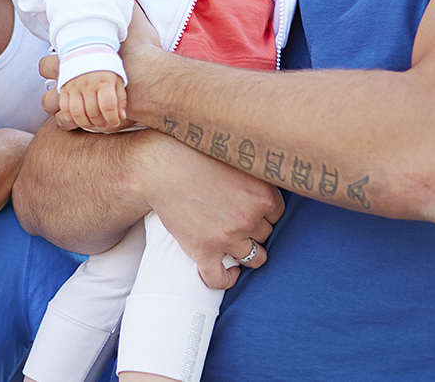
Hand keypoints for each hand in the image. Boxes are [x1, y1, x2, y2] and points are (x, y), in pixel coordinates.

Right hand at [57, 71, 127, 131]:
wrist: (86, 48)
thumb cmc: (105, 66)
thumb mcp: (118, 79)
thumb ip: (120, 99)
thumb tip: (121, 116)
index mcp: (103, 80)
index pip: (107, 106)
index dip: (112, 119)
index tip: (115, 122)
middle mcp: (87, 83)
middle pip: (92, 112)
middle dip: (101, 123)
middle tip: (105, 123)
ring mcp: (73, 86)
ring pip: (76, 113)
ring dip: (86, 123)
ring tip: (93, 123)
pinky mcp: (63, 89)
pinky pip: (64, 108)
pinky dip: (71, 118)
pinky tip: (79, 119)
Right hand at [136, 133, 282, 288]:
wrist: (157, 167)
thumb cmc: (192, 155)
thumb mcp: (233, 157)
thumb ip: (254, 171)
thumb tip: (269, 172)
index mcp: (263, 194)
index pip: (277, 213)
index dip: (263, 211)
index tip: (250, 207)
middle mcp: (249, 218)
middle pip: (265, 234)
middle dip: (253, 228)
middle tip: (234, 217)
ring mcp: (227, 238)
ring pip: (253, 258)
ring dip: (246, 252)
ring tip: (234, 243)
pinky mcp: (203, 251)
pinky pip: (220, 278)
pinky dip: (226, 279)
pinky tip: (228, 271)